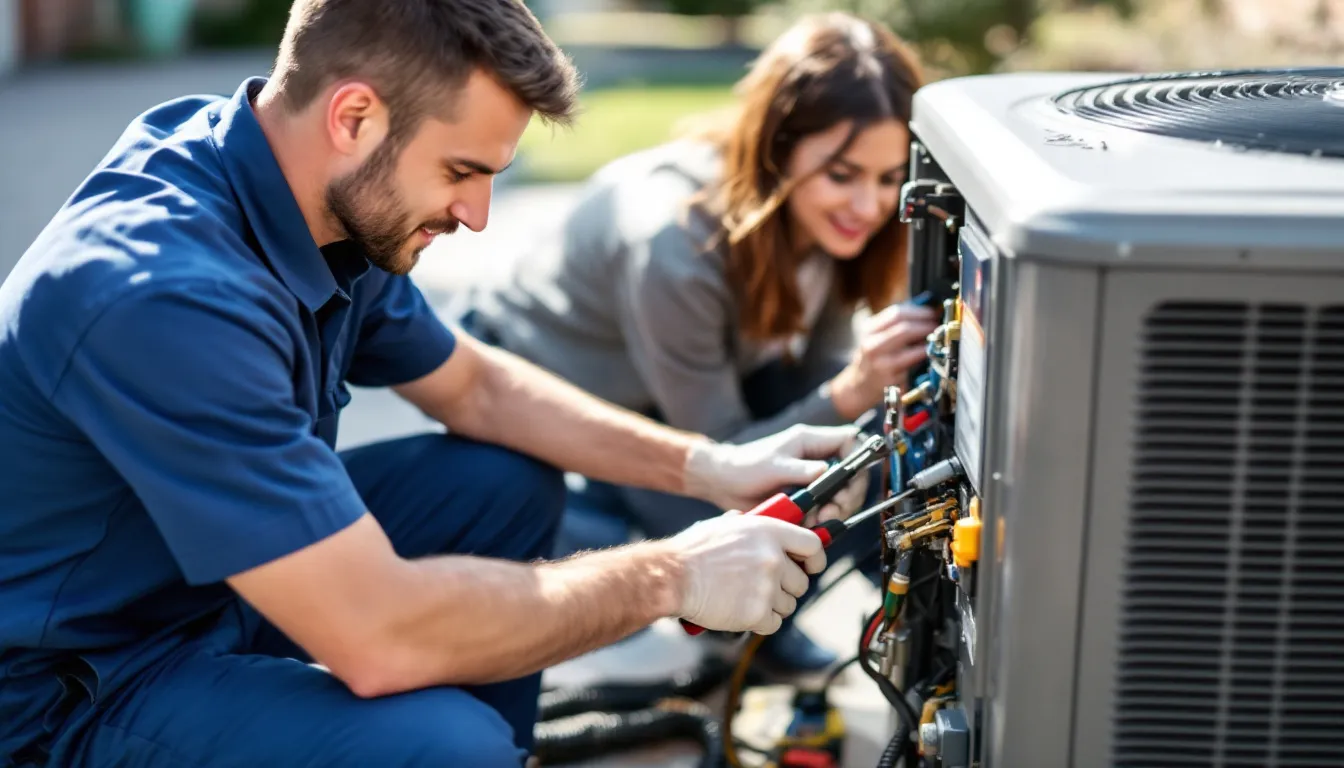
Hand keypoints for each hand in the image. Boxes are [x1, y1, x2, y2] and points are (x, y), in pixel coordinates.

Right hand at [664, 513, 825, 633]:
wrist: (674, 577)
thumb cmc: (694, 551)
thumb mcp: (725, 525)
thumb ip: (752, 528)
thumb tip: (764, 532)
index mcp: (769, 532)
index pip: (813, 545)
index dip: (815, 559)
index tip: (811, 567)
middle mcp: (773, 558)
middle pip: (802, 581)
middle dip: (786, 588)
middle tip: (765, 588)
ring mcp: (767, 587)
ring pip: (788, 605)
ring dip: (773, 606)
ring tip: (748, 600)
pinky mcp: (757, 612)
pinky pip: (773, 623)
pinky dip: (760, 622)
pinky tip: (742, 612)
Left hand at [683, 424, 859, 511]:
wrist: (723, 483)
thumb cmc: (744, 466)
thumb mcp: (772, 466)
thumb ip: (800, 469)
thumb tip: (825, 471)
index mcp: (811, 441)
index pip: (850, 441)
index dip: (856, 459)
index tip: (848, 482)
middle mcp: (816, 459)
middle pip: (851, 474)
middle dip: (847, 495)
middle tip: (832, 511)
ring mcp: (812, 479)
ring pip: (840, 495)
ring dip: (834, 511)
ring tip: (817, 522)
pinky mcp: (806, 497)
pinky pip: (824, 508)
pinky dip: (821, 520)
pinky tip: (809, 526)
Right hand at [830, 303, 938, 419]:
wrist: (858, 386)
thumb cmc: (873, 358)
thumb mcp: (876, 337)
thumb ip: (895, 324)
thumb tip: (926, 312)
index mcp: (869, 330)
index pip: (896, 313)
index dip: (919, 311)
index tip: (933, 312)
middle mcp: (872, 345)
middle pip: (904, 328)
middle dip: (926, 325)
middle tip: (937, 325)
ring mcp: (880, 363)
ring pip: (910, 347)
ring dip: (928, 341)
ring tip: (935, 338)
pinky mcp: (890, 379)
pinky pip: (913, 365)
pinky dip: (924, 358)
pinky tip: (929, 354)